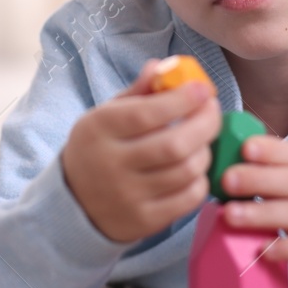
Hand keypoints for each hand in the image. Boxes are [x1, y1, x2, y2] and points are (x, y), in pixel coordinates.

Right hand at [60, 59, 221, 243]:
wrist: (74, 202)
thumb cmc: (99, 148)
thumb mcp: (107, 115)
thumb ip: (138, 91)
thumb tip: (164, 66)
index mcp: (99, 129)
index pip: (146, 114)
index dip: (182, 100)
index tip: (203, 89)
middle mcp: (111, 164)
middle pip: (174, 144)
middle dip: (205, 124)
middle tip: (213, 111)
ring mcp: (128, 196)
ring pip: (186, 171)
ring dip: (205, 151)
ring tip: (203, 140)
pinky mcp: (144, 221)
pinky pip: (188, 199)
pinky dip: (200, 180)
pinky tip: (195, 169)